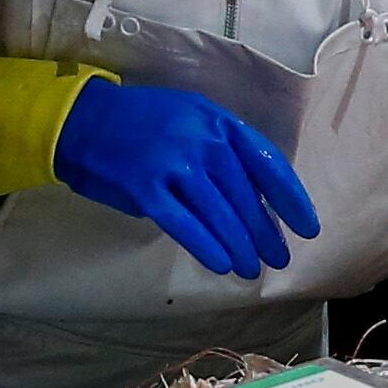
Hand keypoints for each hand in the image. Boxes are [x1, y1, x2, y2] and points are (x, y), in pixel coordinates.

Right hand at [52, 78, 320, 279]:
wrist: (81, 119)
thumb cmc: (142, 123)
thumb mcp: (191, 119)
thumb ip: (222, 152)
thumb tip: (255, 200)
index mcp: (218, 121)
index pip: (267, 163)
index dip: (291, 199)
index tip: (306, 227)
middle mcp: (201, 140)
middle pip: (246, 196)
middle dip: (266, 232)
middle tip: (278, 257)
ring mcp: (173, 163)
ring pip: (220, 214)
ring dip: (240, 246)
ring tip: (251, 268)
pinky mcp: (145, 188)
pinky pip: (184, 225)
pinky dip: (206, 247)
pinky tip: (221, 264)